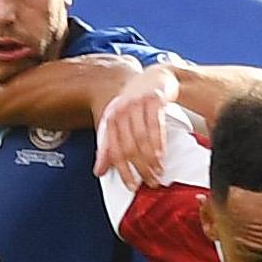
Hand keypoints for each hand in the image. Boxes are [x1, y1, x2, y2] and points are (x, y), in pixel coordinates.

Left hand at [94, 64, 177, 189]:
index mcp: (110, 118)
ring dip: (151, 160)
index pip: (113, 150)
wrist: (155, 76)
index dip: (123, 171)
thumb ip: (109, 146)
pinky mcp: (154, 99)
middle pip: (129, 147)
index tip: (132, 185)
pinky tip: (162, 155)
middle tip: (150, 181)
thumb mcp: (119, 122)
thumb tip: (99, 171)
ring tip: (158, 172)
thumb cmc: (137, 102)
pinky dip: (159, 144)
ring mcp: (137, 104)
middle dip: (140, 168)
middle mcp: (121, 110)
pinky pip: (156, 126)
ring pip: (142, 139)